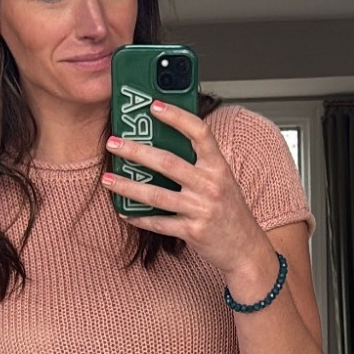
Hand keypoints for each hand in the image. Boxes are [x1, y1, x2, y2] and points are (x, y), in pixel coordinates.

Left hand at [102, 102, 279, 305]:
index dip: (176, 116)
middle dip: (136, 151)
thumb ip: (200, 163)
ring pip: (156, 194)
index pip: (199, 132)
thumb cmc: (230, 212)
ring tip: (107, 179)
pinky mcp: (192, 231)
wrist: (245, 248)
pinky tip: (123, 211)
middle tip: (113, 144)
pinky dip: (139, 218)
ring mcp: (201, 209)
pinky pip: (159, 223)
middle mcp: (210, 185)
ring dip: (127, 186)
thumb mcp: (222, 180)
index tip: (154, 106)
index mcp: (218, 167)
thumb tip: (165, 144)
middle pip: (167, 162)